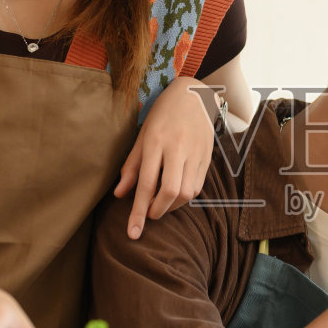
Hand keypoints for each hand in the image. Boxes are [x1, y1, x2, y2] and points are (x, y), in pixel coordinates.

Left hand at [113, 79, 218, 238]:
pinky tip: (175, 194)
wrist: (195, 95)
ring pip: (187, 193)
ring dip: (172, 206)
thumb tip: (119, 194)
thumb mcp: (142, 136)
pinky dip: (184, 197)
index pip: (146, 184)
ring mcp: (195, 153)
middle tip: (149, 215)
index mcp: (156, 141)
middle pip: (170, 192)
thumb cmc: (162, 115)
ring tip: (161, 204)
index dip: (138, 212)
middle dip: (157, 211)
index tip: (133, 232)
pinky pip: (197, 186)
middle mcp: (177, 148)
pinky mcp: (207, 158)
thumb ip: (131, 167)